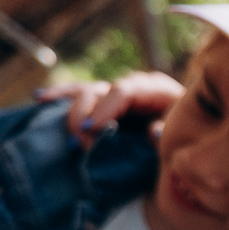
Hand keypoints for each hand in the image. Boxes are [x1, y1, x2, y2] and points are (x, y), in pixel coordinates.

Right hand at [38, 71, 182, 144]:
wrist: (189, 140)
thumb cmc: (187, 136)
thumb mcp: (182, 135)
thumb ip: (168, 133)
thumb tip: (153, 133)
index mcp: (153, 88)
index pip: (124, 92)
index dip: (105, 108)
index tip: (92, 129)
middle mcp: (130, 87)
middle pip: (99, 91)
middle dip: (84, 114)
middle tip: (78, 142)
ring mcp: (114, 94)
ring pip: (84, 92)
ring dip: (68, 108)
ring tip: (48, 112)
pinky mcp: (102, 104)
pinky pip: (77, 96)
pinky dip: (59, 97)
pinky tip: (39, 99)